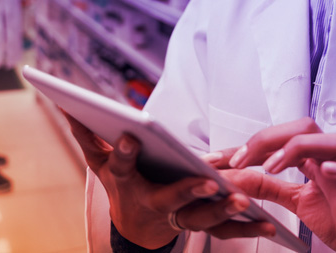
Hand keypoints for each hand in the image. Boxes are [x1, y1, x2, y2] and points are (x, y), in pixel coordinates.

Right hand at [62, 112, 275, 248]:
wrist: (136, 229)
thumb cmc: (122, 186)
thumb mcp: (100, 163)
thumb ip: (87, 134)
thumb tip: (67, 105)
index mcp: (127, 181)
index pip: (123, 165)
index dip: (125, 152)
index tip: (132, 134)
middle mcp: (152, 202)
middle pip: (170, 197)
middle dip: (188, 191)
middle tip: (208, 183)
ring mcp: (177, 218)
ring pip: (202, 217)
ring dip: (223, 210)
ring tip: (241, 199)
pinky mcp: (199, 226)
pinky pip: (224, 231)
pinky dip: (246, 229)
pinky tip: (268, 226)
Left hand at [222, 117, 335, 252]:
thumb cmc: (334, 216)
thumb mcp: (292, 200)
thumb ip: (266, 186)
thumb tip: (234, 176)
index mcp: (315, 156)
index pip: (282, 136)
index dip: (251, 144)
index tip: (220, 159)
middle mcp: (333, 158)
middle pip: (306, 129)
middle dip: (270, 139)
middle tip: (243, 161)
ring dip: (301, 149)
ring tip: (273, 166)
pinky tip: (327, 171)